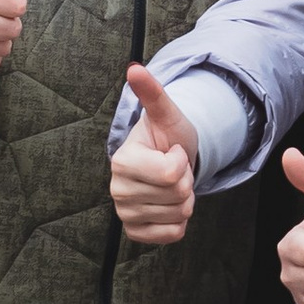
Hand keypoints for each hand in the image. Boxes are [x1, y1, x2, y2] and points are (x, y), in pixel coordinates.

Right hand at [110, 65, 199, 243]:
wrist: (168, 160)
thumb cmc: (167, 137)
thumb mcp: (167, 114)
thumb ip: (152, 93)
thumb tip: (134, 68)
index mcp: (122, 161)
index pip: (171, 174)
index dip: (181, 160)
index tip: (171, 151)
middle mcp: (117, 190)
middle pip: (178, 194)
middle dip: (186, 180)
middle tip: (174, 168)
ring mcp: (125, 213)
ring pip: (179, 214)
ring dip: (185, 198)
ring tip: (172, 183)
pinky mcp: (136, 232)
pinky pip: (173, 235)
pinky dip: (181, 221)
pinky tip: (169, 204)